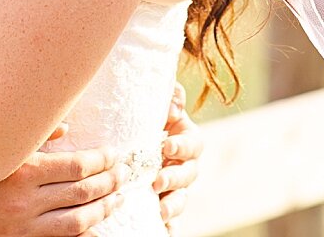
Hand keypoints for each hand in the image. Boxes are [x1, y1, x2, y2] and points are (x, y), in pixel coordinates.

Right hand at [0, 126, 125, 236]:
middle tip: (125, 174)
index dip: (102, 161)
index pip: (77, 167)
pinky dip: (78, 232)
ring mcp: (20, 227)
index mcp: (22, 170)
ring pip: (76, 222)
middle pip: (82, 194)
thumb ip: (34, 136)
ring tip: (117, 198)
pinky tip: (91, 222)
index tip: (115, 155)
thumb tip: (66, 128)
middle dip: (109, 183)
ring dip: (102, 209)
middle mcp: (23, 201)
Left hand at [153, 83, 202, 227]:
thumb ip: (169, 99)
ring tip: (161, 211)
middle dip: (175, 179)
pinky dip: (169, 227)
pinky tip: (163, 231)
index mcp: (186, 140)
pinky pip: (171, 220)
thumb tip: (174, 103)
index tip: (167, 146)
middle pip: (189, 175)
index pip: (194, 144)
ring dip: (173, 205)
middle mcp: (185, 166)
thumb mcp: (156, 107)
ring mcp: (176, 187)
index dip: (183, 146)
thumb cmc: (145, 119)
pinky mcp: (164, 204)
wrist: (130, 139)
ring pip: (181, 199)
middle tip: (158, 182)